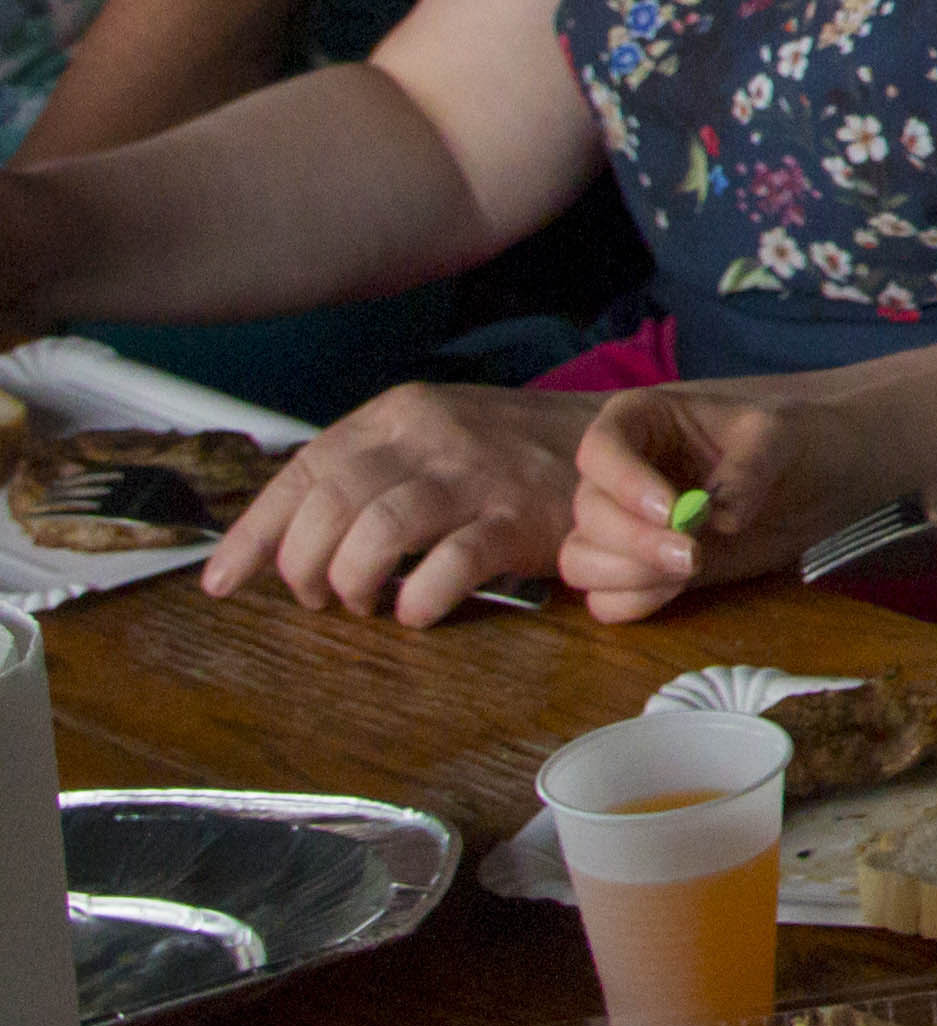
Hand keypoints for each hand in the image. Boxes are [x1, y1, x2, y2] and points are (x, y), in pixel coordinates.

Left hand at [203, 383, 595, 623]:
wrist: (621, 447)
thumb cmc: (511, 454)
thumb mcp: (433, 439)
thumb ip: (366, 470)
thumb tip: (277, 535)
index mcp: (399, 413)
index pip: (305, 470)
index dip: (257, 533)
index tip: (225, 583)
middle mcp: (431, 436)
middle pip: (331, 506)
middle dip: (304, 568)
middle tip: (320, 599)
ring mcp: (476, 476)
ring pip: (376, 532)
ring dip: (352, 583)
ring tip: (365, 604)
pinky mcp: (518, 520)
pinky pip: (448, 566)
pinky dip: (418, 599)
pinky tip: (415, 612)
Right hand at [564, 385, 847, 619]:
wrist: (804, 482)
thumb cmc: (782, 441)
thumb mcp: (775, 435)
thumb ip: (749, 467)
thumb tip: (720, 516)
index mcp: (637, 421)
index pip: (600, 450)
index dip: (626, 484)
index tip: (672, 511)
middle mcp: (615, 473)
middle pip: (589, 512)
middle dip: (636, 541)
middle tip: (694, 555)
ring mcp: (619, 525)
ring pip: (580, 559)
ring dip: (628, 575)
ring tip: (691, 569)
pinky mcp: (634, 569)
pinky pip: (602, 598)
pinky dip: (632, 602)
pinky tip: (677, 589)